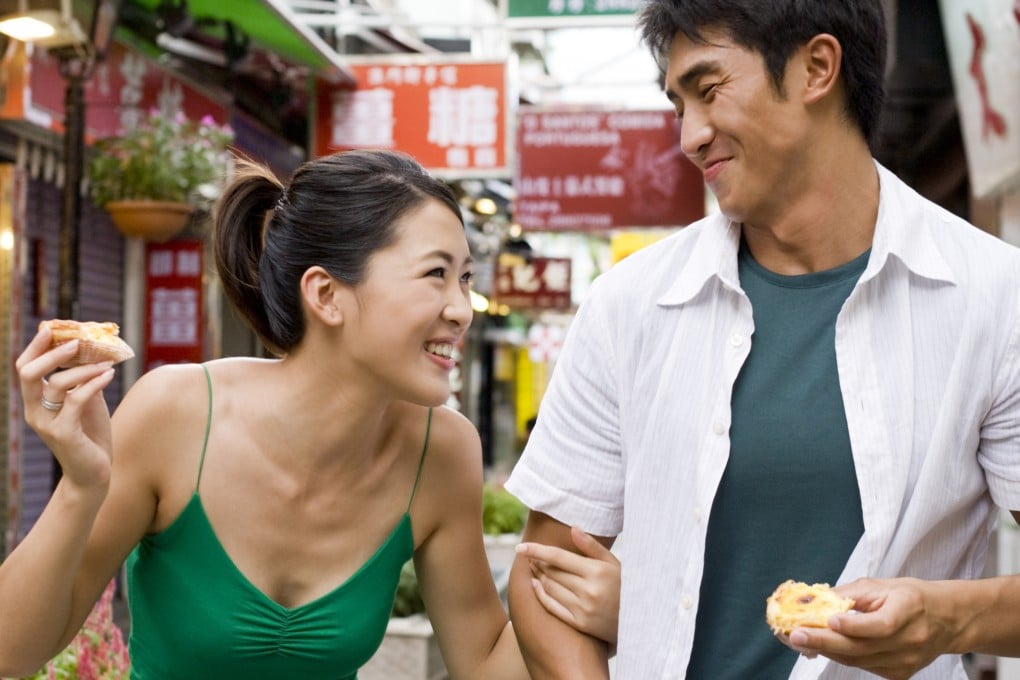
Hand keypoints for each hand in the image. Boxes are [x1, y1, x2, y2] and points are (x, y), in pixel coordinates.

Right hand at [16, 326, 116, 489]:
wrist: (95, 472)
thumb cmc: (90, 435)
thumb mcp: (86, 401)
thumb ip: (83, 379)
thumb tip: (91, 349)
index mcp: (36, 401)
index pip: (25, 368)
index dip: (35, 347)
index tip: (50, 328)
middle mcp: (35, 411)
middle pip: (28, 373)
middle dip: (51, 354)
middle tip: (75, 343)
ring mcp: (47, 423)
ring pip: (57, 384)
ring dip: (84, 369)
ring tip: (107, 362)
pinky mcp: (63, 434)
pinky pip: (76, 400)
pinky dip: (94, 384)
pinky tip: (109, 375)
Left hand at [516, 526, 619, 643]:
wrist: (640, 620)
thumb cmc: (625, 586)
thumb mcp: (613, 563)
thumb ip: (591, 546)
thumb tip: (573, 528)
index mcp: (596, 571)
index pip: (558, 558)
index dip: (537, 551)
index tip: (520, 547)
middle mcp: (588, 591)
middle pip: (552, 572)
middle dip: (537, 562)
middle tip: (529, 556)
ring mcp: (583, 609)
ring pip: (550, 588)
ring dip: (538, 576)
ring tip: (533, 567)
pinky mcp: (580, 624)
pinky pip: (552, 607)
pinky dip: (541, 594)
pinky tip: (536, 585)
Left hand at [786, 577, 957, 679]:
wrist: (946, 620)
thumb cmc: (909, 597)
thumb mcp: (882, 586)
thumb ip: (848, 594)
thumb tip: (812, 600)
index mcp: (908, 610)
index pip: (881, 625)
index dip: (854, 625)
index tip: (829, 619)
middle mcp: (910, 640)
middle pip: (863, 647)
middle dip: (825, 642)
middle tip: (795, 635)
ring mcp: (906, 662)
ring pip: (858, 660)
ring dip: (826, 650)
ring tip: (800, 640)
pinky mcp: (899, 674)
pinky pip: (863, 666)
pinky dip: (840, 656)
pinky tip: (822, 647)